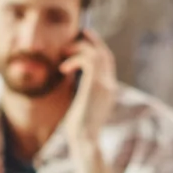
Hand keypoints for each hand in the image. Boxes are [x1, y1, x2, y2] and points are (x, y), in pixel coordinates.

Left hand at [60, 28, 117, 143]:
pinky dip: (74, 60)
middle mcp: (110, 85)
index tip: (84, 42)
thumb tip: (71, 78)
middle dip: (93, 41)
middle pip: (105, 55)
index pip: (107, 63)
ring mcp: (105, 85)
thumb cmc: (79, 130)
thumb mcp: (80, 106)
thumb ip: (80, 90)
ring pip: (98, 54)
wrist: (85, 141)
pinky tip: (63, 68)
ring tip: (65, 51)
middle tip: (81, 32)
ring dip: (81, 48)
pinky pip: (88, 61)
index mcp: (108, 91)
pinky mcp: (96, 86)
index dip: (97, 50)